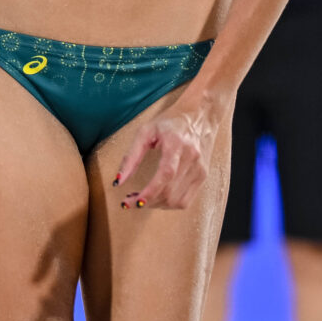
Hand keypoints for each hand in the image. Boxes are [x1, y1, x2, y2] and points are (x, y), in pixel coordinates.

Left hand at [112, 89, 229, 210]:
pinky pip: (185, 200)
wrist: (199, 115)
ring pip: (178, 201)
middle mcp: (192, 158)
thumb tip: (118, 181)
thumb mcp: (146, 131)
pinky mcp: (202, 177)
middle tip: (130, 201)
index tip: (133, 202)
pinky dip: (168, 204)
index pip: (165, 174)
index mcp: (177, 144)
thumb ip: (131, 156)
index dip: (150, 192)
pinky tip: (158, 197)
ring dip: (157, 205)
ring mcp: (200, 170)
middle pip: (170, 192)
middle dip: (148, 202)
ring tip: (142, 199)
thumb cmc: (170, 122)